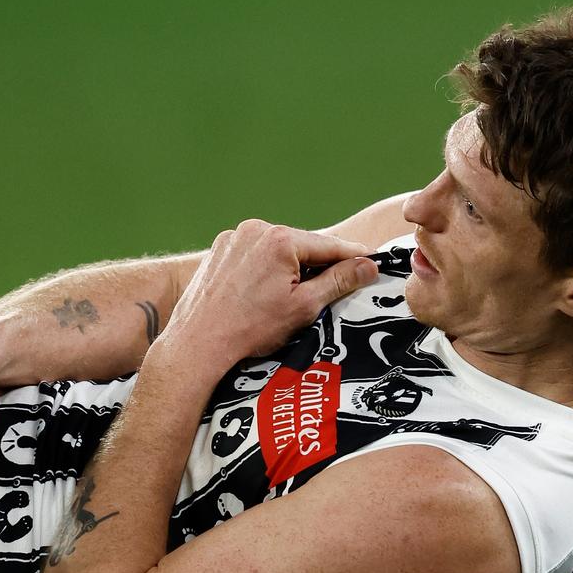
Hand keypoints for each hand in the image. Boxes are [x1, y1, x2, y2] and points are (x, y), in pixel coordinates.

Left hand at [158, 220, 376, 370]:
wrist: (198, 343)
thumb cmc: (249, 329)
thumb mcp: (304, 306)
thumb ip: (339, 281)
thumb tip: (367, 265)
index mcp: (280, 240)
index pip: (329, 245)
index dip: (354, 256)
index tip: (373, 261)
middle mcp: (255, 230)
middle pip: (302, 246)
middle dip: (318, 265)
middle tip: (335, 287)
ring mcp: (233, 238)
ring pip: (276, 250)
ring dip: (290, 267)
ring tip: (292, 297)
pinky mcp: (218, 250)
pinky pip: (253, 255)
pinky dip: (264, 268)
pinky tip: (263, 294)